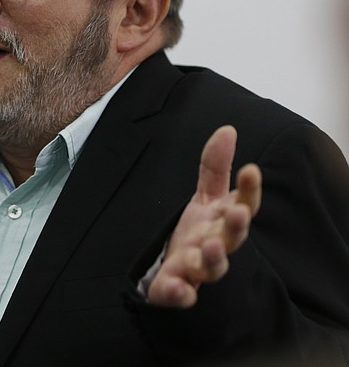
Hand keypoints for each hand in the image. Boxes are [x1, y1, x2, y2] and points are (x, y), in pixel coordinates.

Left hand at [147, 125, 261, 307]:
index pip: (244, 204)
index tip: (250, 169)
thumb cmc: (198, 230)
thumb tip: (227, 130)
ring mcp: (197, 268)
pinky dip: (180, 293)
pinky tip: (179, 288)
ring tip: (209, 246)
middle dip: (237, 226)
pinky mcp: (177, 288)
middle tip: (238, 213)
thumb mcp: (205, 196)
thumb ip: (215, 166)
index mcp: (223, 221)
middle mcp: (215, 245)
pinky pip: (181, 293)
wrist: (173, 268)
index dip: (250, 190)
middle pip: (233, 238)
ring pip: (212, 268)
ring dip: (213, 258)